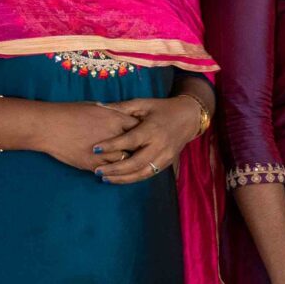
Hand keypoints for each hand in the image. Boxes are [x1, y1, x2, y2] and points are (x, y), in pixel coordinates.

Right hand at [28, 101, 139, 173]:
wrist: (47, 126)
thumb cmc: (68, 112)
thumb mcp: (94, 106)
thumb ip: (111, 113)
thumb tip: (122, 114)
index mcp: (114, 118)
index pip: (138, 126)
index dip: (140, 130)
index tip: (141, 133)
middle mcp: (113, 135)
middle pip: (136, 145)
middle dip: (138, 146)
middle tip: (140, 148)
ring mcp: (103, 152)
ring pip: (125, 160)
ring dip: (125, 159)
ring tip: (127, 159)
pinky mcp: (92, 164)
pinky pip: (110, 170)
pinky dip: (112, 169)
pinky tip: (112, 167)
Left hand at [93, 95, 207, 183]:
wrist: (189, 117)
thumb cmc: (162, 109)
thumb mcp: (143, 104)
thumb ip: (122, 107)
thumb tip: (99, 106)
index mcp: (152, 129)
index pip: (130, 140)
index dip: (112, 146)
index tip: (95, 149)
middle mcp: (159, 145)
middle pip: (135, 162)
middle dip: (115, 169)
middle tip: (97, 171)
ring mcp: (165, 156)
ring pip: (142, 173)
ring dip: (123, 178)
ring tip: (105, 178)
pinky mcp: (167, 163)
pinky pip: (149, 174)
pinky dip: (133, 179)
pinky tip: (119, 179)